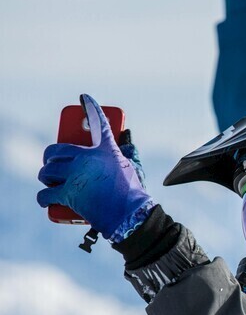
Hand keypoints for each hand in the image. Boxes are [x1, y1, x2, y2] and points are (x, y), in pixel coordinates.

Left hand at [37, 94, 154, 242]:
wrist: (130, 217)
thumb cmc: (133, 194)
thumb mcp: (133, 169)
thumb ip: (129, 153)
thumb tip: (127, 140)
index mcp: (105, 150)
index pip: (99, 123)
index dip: (91, 107)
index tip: (83, 97)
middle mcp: (87, 159)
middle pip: (56, 150)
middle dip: (50, 156)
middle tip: (53, 163)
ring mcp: (76, 176)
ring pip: (47, 170)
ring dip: (45, 176)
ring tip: (50, 182)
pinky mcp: (68, 194)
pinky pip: (45, 193)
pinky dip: (43, 198)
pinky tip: (46, 199)